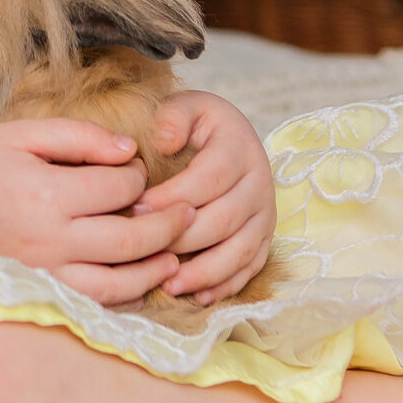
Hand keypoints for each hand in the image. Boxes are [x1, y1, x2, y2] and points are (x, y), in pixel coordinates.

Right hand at [0, 119, 195, 306]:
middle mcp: (48, 239)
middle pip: (130, 239)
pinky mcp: (37, 294)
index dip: (138, 177)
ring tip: (175, 253)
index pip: (118, 188)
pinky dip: (123, 296)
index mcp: (46, 192)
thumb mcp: (22, 134)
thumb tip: (129, 151)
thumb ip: (78, 137)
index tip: (137, 170)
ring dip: (154, 268)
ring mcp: (44, 274)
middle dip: (167, 225)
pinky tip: (139, 281)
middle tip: (189, 213)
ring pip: (118, 282)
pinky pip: (93, 303)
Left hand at [131, 90, 275, 304]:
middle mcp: (259, 183)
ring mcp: (265, 214)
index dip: (173, 197)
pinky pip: (250, 267)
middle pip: (225, 219)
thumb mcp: (187, 106)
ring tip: (170, 284)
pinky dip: (226, 285)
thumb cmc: (198, 124)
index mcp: (239, 147)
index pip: (210, 178)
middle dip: (183, 238)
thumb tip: (163, 141)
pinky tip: (198, 296)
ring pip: (241, 250)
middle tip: (145, 248)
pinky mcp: (265, 237)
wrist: (229, 136)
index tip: (137, 208)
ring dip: (206, 272)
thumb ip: (172, 117)